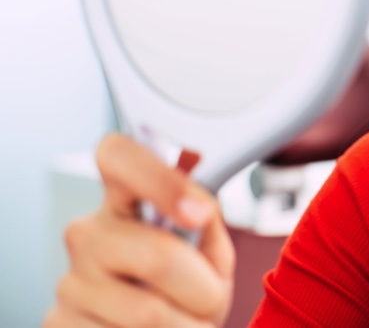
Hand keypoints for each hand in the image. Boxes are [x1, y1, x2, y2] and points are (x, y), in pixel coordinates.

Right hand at [44, 134, 234, 326]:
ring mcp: (69, 281)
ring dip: (186, 326)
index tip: (198, 213)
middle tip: (210, 298)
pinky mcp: (58, 323)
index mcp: (123, 199)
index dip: (161, 180)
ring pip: (148, 313)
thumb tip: (200, 205)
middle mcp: (88, 233)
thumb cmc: (189, 289)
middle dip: (204, 288)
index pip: (119, 157)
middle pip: (158, 255)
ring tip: (185, 321)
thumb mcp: (209, 250)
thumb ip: (208, 221)